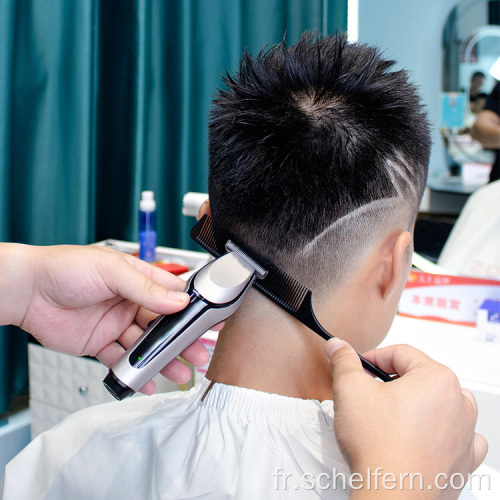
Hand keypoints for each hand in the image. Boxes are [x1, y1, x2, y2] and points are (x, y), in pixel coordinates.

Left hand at [1, 243, 212, 393]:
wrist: (28, 291)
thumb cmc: (66, 268)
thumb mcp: (112, 271)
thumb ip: (146, 288)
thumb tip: (178, 300)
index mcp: (136, 279)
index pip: (171, 293)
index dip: (191, 307)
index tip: (209, 320)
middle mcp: (129, 301)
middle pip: (162, 324)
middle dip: (181, 340)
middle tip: (198, 353)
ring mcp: (115, 323)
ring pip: (145, 345)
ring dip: (161, 358)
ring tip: (178, 372)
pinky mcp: (100, 343)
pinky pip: (121, 360)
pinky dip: (134, 372)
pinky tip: (146, 380)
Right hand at [325, 339, 487, 498]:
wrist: (391, 495)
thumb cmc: (379, 447)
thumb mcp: (350, 389)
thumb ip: (344, 361)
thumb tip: (338, 347)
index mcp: (437, 378)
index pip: (400, 353)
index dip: (372, 359)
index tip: (359, 369)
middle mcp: (459, 402)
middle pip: (419, 377)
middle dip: (392, 383)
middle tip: (369, 395)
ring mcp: (464, 432)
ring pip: (439, 403)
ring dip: (416, 404)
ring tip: (390, 417)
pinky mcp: (462, 459)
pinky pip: (457, 435)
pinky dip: (439, 431)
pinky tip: (419, 435)